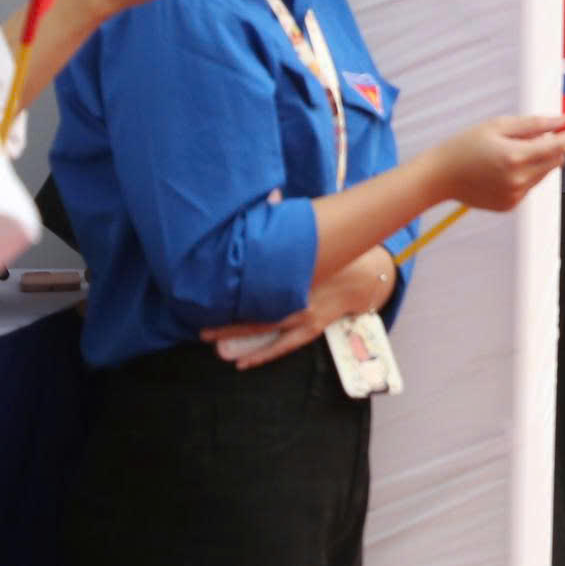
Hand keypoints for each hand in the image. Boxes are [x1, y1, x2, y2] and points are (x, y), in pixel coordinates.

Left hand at [201, 246, 394, 369]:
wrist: (363, 277)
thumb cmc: (334, 257)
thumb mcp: (312, 240)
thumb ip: (288, 228)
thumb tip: (270, 200)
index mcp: (296, 275)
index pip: (258, 284)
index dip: (233, 289)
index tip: (208, 293)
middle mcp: (298, 298)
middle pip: (256, 311)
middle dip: (228, 321)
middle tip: (201, 329)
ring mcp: (305, 317)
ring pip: (265, 329)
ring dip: (238, 337)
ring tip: (213, 344)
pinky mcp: (311, 329)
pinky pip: (283, 345)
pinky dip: (262, 355)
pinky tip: (243, 364)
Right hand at [432, 116, 564, 210]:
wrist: (439, 177)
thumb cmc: (465, 145)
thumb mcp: (498, 125)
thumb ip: (535, 124)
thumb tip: (564, 120)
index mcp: (516, 157)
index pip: (559, 146)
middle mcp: (519, 180)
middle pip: (555, 160)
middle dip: (554, 145)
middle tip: (537, 134)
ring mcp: (515, 195)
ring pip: (544, 173)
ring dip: (539, 160)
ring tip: (511, 151)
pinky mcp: (510, 205)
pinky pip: (530, 185)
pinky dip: (526, 174)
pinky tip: (502, 168)